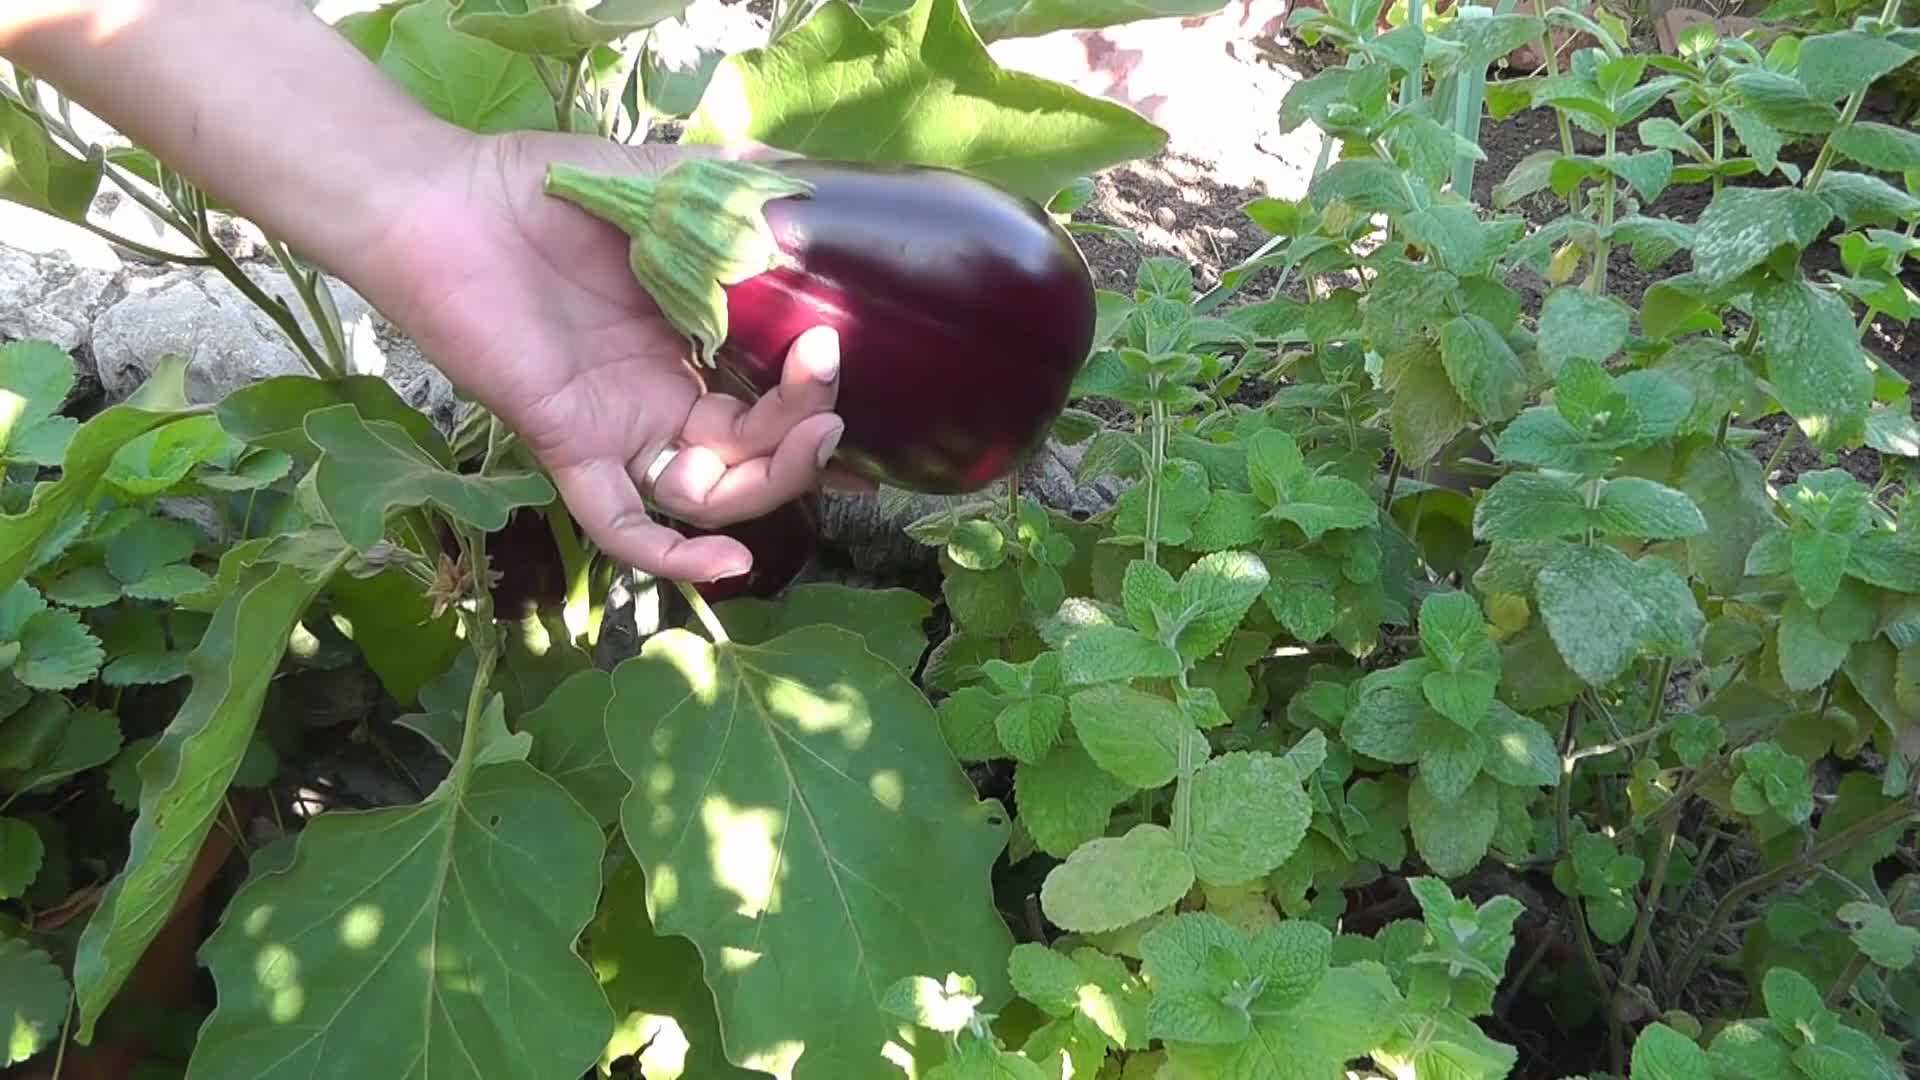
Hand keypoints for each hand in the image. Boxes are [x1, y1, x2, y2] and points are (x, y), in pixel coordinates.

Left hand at [370, 130, 865, 583]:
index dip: (823, 412)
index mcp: (691, 346)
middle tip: (830, 378)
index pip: (773, 403)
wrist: (442, 201)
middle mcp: (662, 398)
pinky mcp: (570, 446)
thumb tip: (802, 181)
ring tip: (815, 431)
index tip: (881, 402)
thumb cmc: (545, 188)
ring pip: (711, 494)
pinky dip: (674, 558)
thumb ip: (731, 192)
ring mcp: (620, 429)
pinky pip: (623, 526)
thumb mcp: (661, 184)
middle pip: (755, 456)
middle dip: (808, 434)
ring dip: (771, 479)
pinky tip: (731, 564)